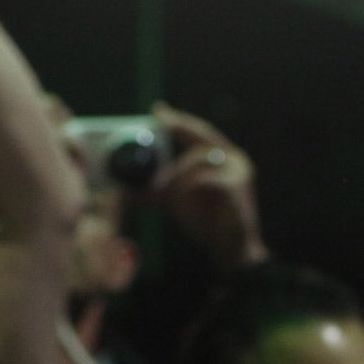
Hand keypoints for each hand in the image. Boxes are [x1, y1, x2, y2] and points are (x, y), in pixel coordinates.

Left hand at [147, 102, 265, 269]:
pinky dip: (189, 190)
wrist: (232, 252)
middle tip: (157, 126)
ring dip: (178, 176)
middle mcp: (235, 159)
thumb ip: (154, 192)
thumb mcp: (176, 203)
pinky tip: (184, 205)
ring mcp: (239, 172)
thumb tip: (123, 191)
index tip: (157, 110)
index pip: (199, 132)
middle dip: (178, 130)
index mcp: (224, 158)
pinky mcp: (237, 188)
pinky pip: (204, 180)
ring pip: (198, 160)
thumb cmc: (208, 224)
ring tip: (170, 196)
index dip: (178, 120)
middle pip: (200, 138)